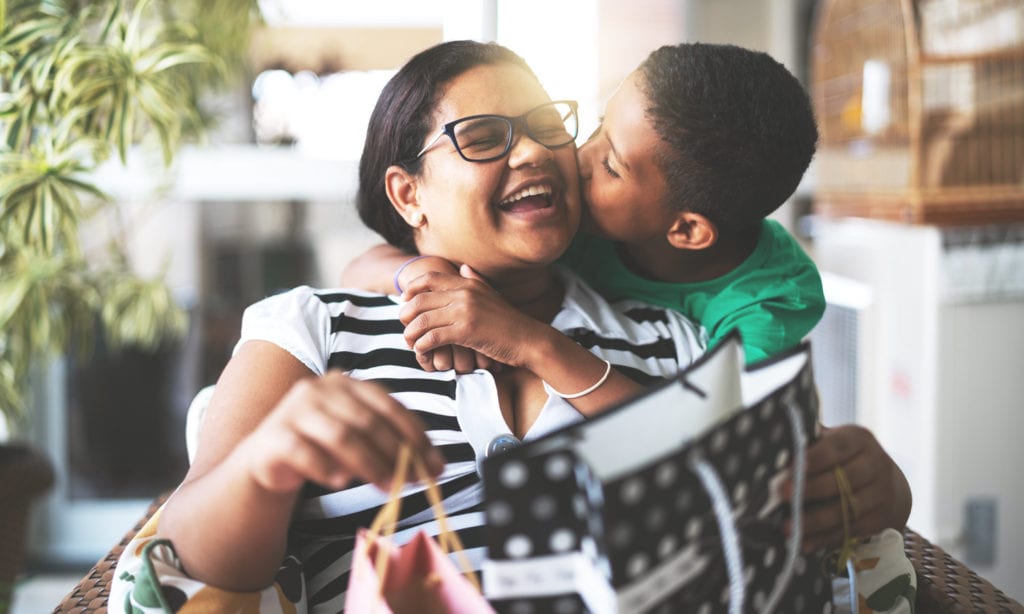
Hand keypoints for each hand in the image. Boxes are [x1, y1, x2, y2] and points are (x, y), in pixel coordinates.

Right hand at [236, 371, 444, 493]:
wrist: (268, 455)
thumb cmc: (322, 445)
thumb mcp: (358, 437)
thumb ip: (391, 443)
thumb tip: (434, 467)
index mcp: (346, 383)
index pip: (388, 406)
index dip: (414, 435)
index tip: (434, 463)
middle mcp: (320, 389)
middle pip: (367, 421)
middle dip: (396, 454)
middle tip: (413, 481)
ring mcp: (295, 410)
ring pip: (341, 436)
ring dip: (369, 465)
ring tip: (386, 488)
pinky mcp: (275, 435)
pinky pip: (306, 453)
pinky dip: (326, 469)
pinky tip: (339, 482)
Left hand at [401, 262, 500, 373]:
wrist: (528, 339)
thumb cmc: (509, 321)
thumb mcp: (492, 294)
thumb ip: (475, 280)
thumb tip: (463, 267)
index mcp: (468, 284)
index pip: (430, 278)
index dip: (412, 288)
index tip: (404, 300)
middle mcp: (464, 293)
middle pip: (420, 299)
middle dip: (405, 313)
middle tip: (404, 326)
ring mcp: (464, 312)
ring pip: (422, 320)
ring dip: (411, 333)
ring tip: (410, 342)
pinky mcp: (466, 331)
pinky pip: (432, 337)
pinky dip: (422, 346)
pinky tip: (422, 351)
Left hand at [788, 424, 910, 551]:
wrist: (886, 482)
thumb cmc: (842, 458)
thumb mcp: (830, 442)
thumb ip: (807, 445)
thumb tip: (773, 453)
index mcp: (858, 439)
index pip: (836, 448)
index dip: (813, 459)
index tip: (788, 469)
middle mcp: (875, 464)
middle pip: (844, 479)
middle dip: (810, 489)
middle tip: (781, 496)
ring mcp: (881, 493)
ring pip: (847, 509)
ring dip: (814, 521)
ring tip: (787, 527)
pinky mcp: (881, 519)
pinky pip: (850, 531)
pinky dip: (825, 539)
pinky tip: (804, 543)